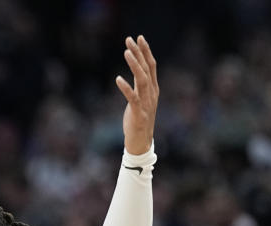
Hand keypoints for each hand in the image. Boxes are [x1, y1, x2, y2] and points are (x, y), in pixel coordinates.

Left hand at [116, 35, 158, 154]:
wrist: (140, 142)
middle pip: (147, 69)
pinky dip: (125, 88)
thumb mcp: (140, 99)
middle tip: (130, 39)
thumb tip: (136, 71)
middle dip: (139, 53)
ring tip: (126, 52)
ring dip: (134, 65)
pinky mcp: (138, 113)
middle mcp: (152, 93)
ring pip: (142, 80)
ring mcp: (146, 103)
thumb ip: (139, 86)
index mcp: (153, 89)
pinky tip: (118, 79)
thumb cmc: (138, 120)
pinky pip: (132, 98)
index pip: (151, 66)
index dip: (145, 51)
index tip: (139, 37)